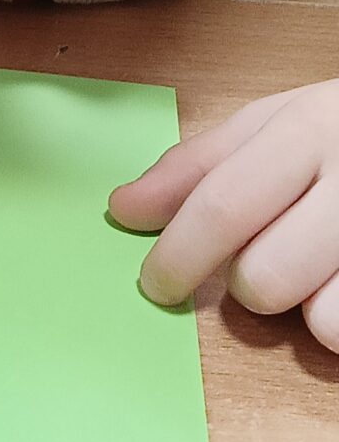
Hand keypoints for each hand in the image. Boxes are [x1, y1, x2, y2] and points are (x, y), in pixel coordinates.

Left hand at [109, 80, 338, 350]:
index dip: (177, 256)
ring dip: (306, 308)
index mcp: (311, 129)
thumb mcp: (279, 121)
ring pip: (319, 320)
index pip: (223, 206)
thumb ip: (199, 165)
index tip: (156, 283)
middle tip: (267, 259)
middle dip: (248, 285)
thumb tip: (123, 209)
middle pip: (264, 277)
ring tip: (321, 269)